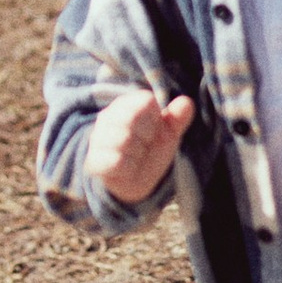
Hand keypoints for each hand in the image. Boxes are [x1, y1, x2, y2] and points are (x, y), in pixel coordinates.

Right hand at [88, 84, 194, 203]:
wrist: (134, 181)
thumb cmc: (149, 150)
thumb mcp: (167, 134)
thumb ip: (177, 118)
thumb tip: (186, 102)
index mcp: (126, 104)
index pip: (146, 101)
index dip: (156, 119)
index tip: (152, 131)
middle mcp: (108, 117)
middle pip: (134, 119)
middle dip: (147, 138)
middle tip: (143, 146)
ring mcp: (98, 138)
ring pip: (125, 139)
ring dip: (137, 154)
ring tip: (135, 157)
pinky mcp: (94, 160)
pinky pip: (116, 161)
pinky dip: (128, 167)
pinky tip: (127, 168)